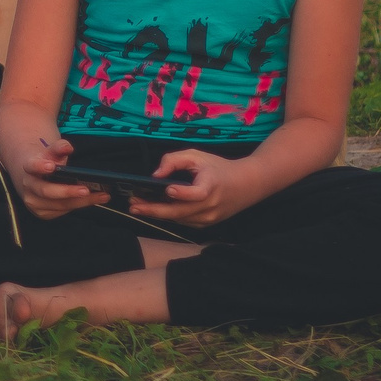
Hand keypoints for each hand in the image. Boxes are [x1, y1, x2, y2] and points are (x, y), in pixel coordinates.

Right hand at [11, 136, 105, 221]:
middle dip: (67, 191)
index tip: (51, 166)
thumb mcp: (52, 152)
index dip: (40, 166)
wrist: (33, 178)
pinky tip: (92, 200)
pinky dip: (78, 205)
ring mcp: (34, 202)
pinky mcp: (43, 213)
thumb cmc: (46, 163)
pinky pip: (63, 210)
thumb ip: (59, 147)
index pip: (32, 166)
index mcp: (29, 168)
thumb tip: (68, 147)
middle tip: (85, 190)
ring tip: (101, 196)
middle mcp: (29, 186)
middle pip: (47, 191)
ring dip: (81, 201)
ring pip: (59, 204)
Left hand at [127, 149, 257, 227]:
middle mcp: (211, 206)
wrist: (246, 185)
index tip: (168, 189)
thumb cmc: (218, 167)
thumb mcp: (197, 156)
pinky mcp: (207, 224)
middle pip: (180, 212)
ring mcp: (210, 218)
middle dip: (154, 210)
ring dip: (157, 215)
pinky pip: (184, 222)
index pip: (197, 194)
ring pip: (179, 219)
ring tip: (137, 207)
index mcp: (212, 186)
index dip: (183, 194)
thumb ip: (174, 160)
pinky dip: (169, 217)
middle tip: (133, 206)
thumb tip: (155, 175)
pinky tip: (154, 210)